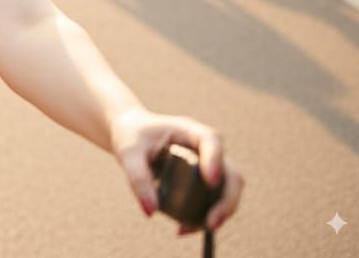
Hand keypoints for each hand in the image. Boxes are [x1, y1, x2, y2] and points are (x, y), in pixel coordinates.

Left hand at [111, 108, 242, 234]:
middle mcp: (204, 147)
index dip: (215, 160)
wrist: (129, 134)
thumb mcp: (128, 154)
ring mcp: (207, 165)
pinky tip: (183, 228)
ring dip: (217, 213)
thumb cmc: (130, 137)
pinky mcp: (202, 181)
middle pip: (230, 173)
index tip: (210, 181)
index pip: (211, 139)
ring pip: (227, 191)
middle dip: (226, 201)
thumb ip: (138, 178)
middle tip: (210, 223)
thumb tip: (150, 211)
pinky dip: (203, 216)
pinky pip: (213, 201)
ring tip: (187, 229)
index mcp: (188, 130)